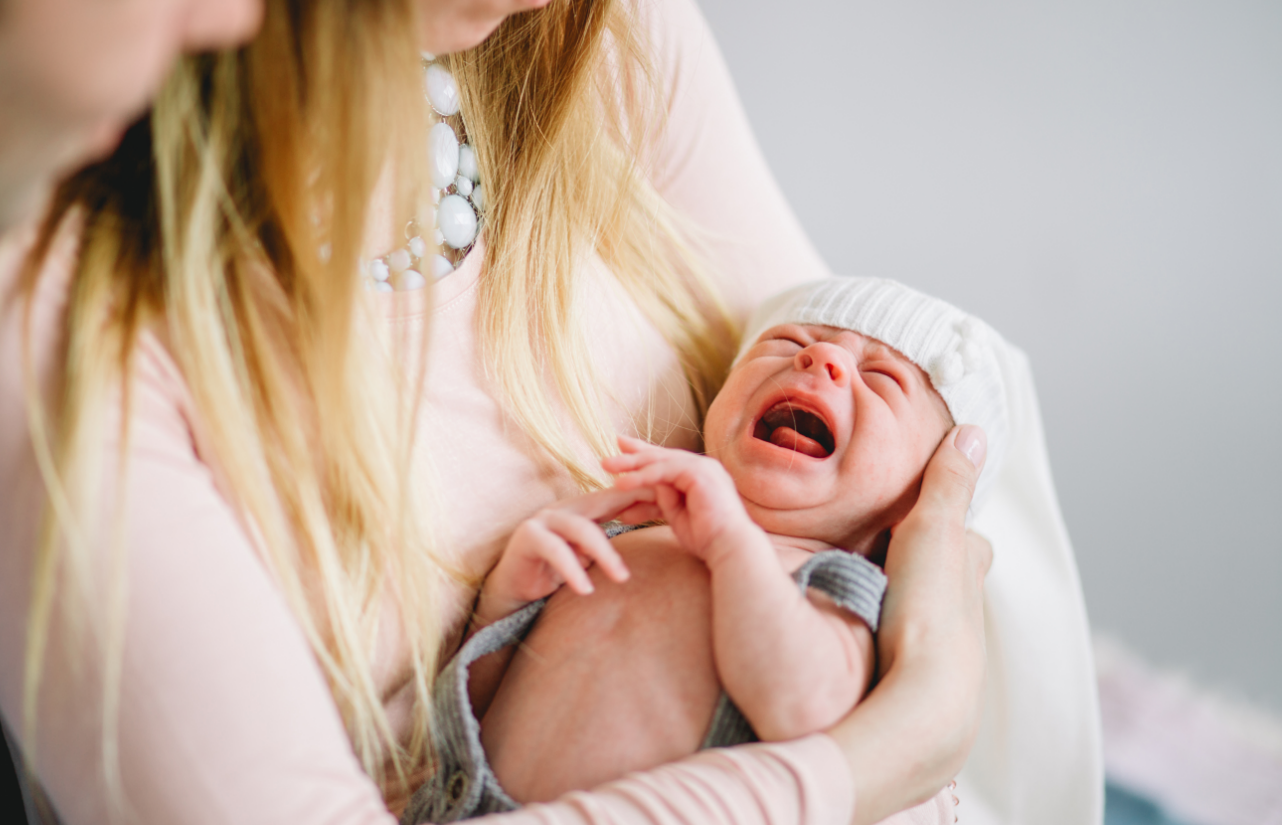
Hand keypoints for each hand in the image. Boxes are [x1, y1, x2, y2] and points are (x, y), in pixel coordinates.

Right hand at [477, 486, 649, 623]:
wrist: (510, 591)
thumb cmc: (554, 574)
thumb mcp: (588, 558)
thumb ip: (610, 546)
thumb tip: (647, 543)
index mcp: (582, 509)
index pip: (619, 496)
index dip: (645, 495)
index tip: (675, 501)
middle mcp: (565, 509)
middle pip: (605, 501)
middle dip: (636, 505)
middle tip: (666, 518)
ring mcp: (544, 520)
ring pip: (581, 528)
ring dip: (604, 553)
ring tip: (622, 578)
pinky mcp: (527, 538)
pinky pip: (555, 551)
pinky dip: (572, 570)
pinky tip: (586, 590)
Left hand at [603, 435, 759, 566]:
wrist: (729, 548)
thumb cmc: (707, 538)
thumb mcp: (677, 515)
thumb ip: (662, 499)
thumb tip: (641, 490)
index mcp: (701, 476)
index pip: (667, 462)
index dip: (643, 458)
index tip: (621, 456)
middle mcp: (704, 467)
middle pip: (662, 456)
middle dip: (633, 456)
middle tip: (608, 457)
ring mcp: (704, 467)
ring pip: (660, 460)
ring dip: (631, 464)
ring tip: (607, 467)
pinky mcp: (700, 474)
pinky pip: (664, 471)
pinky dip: (642, 476)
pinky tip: (622, 484)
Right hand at [827, 425, 992, 824]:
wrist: (920, 705)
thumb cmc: (926, 614)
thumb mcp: (932, 531)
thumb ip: (948, 483)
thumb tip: (975, 432)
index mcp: (967, 575)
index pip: (972, 543)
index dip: (953, 526)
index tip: (929, 514)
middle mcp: (964, 619)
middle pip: (954, 585)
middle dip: (931, 570)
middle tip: (893, 556)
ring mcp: (942, 659)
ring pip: (930, 622)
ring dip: (908, 609)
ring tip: (871, 599)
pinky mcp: (913, 690)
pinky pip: (903, 656)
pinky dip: (889, 644)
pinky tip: (863, 647)